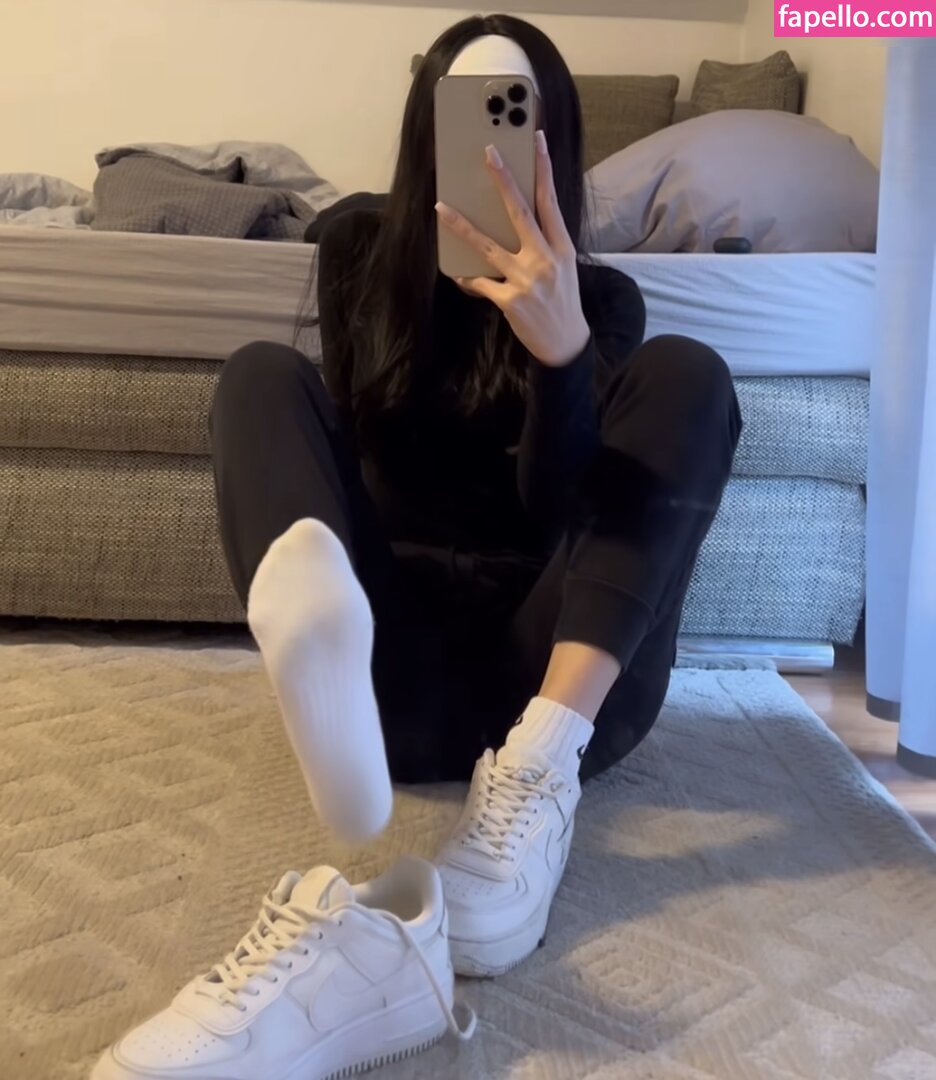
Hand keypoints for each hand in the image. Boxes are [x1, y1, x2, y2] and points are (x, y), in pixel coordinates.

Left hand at [436, 131, 590, 367]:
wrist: (565, 343)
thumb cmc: (563, 301)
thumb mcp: (564, 268)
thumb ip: (547, 243)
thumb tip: (521, 220)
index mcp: (561, 248)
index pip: (550, 201)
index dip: (543, 169)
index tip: (536, 140)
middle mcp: (544, 260)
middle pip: (519, 212)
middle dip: (503, 180)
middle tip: (489, 154)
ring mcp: (525, 280)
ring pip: (487, 246)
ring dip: (462, 226)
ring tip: (441, 208)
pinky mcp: (509, 301)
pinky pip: (480, 282)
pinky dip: (467, 277)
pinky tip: (457, 272)